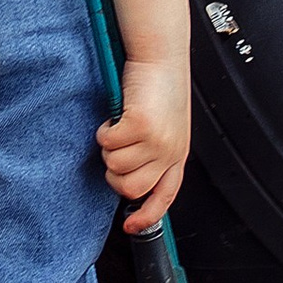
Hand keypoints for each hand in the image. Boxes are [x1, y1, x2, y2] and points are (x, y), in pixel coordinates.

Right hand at [97, 54, 189, 234]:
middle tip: (116, 149)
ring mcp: (156, 141)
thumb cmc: (160, 85)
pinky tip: (114, 117)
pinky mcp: (140, 126)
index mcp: (177, 155)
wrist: (161, 55)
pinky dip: (105, 130)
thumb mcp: (165, 126)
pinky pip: (109, 142)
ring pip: (115, 166)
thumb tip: (127, 173)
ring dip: (109, 146)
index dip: (147, 216)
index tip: (130, 226)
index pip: (164, 197)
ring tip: (118, 126)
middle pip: (131, 188)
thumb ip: (153, 151)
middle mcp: (169, 152)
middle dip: (115, 172)